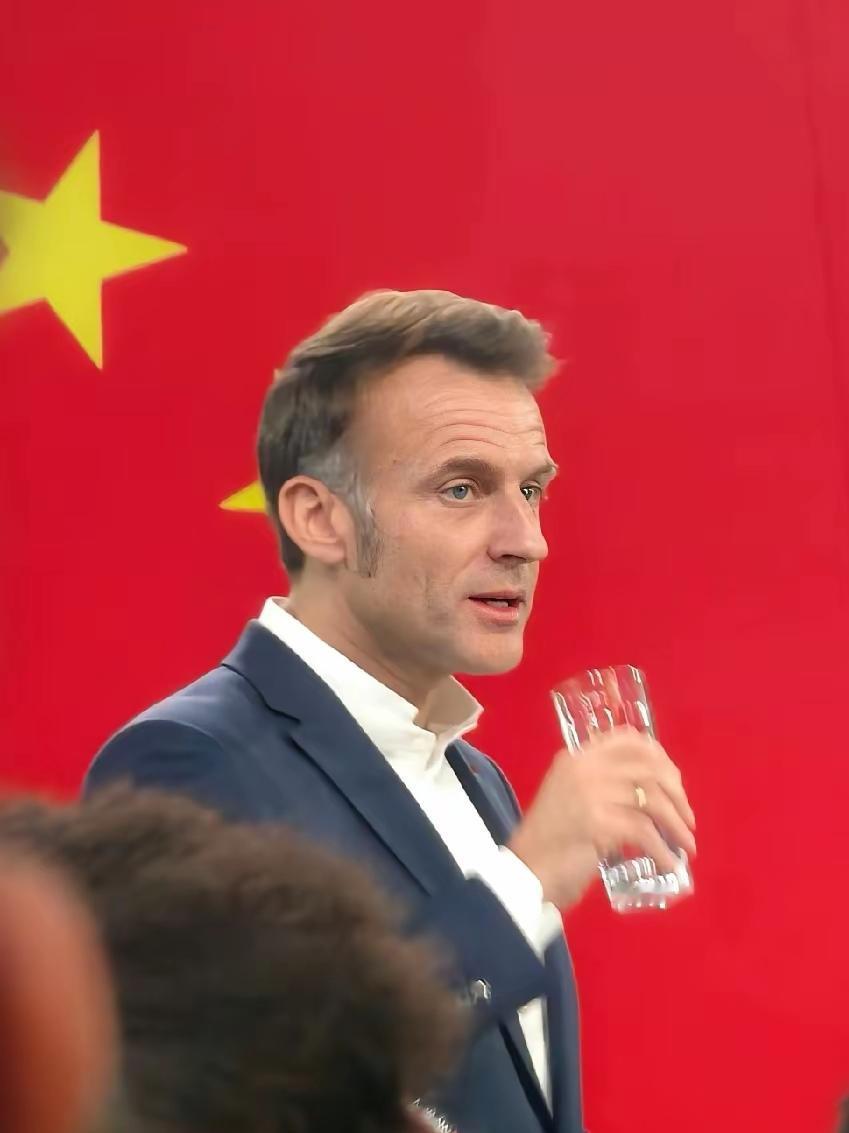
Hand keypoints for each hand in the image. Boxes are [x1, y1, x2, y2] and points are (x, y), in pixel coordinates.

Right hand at [508, 726, 695, 910]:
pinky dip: (662, 850)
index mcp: (577, 757)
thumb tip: (658, 793)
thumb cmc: (551, 840)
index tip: (674, 782)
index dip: (659, 757)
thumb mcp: (576, 800)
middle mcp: (583, 767)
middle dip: (677, 795)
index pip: (629, 739)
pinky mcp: (596, 822)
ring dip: (676, 826)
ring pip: (652, 800)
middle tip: (687, 821)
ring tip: (685, 846)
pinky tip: (668, 864)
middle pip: (649, 767)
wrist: (525, 871)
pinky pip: (643, 832)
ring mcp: (588, 792)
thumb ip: (606, 787)